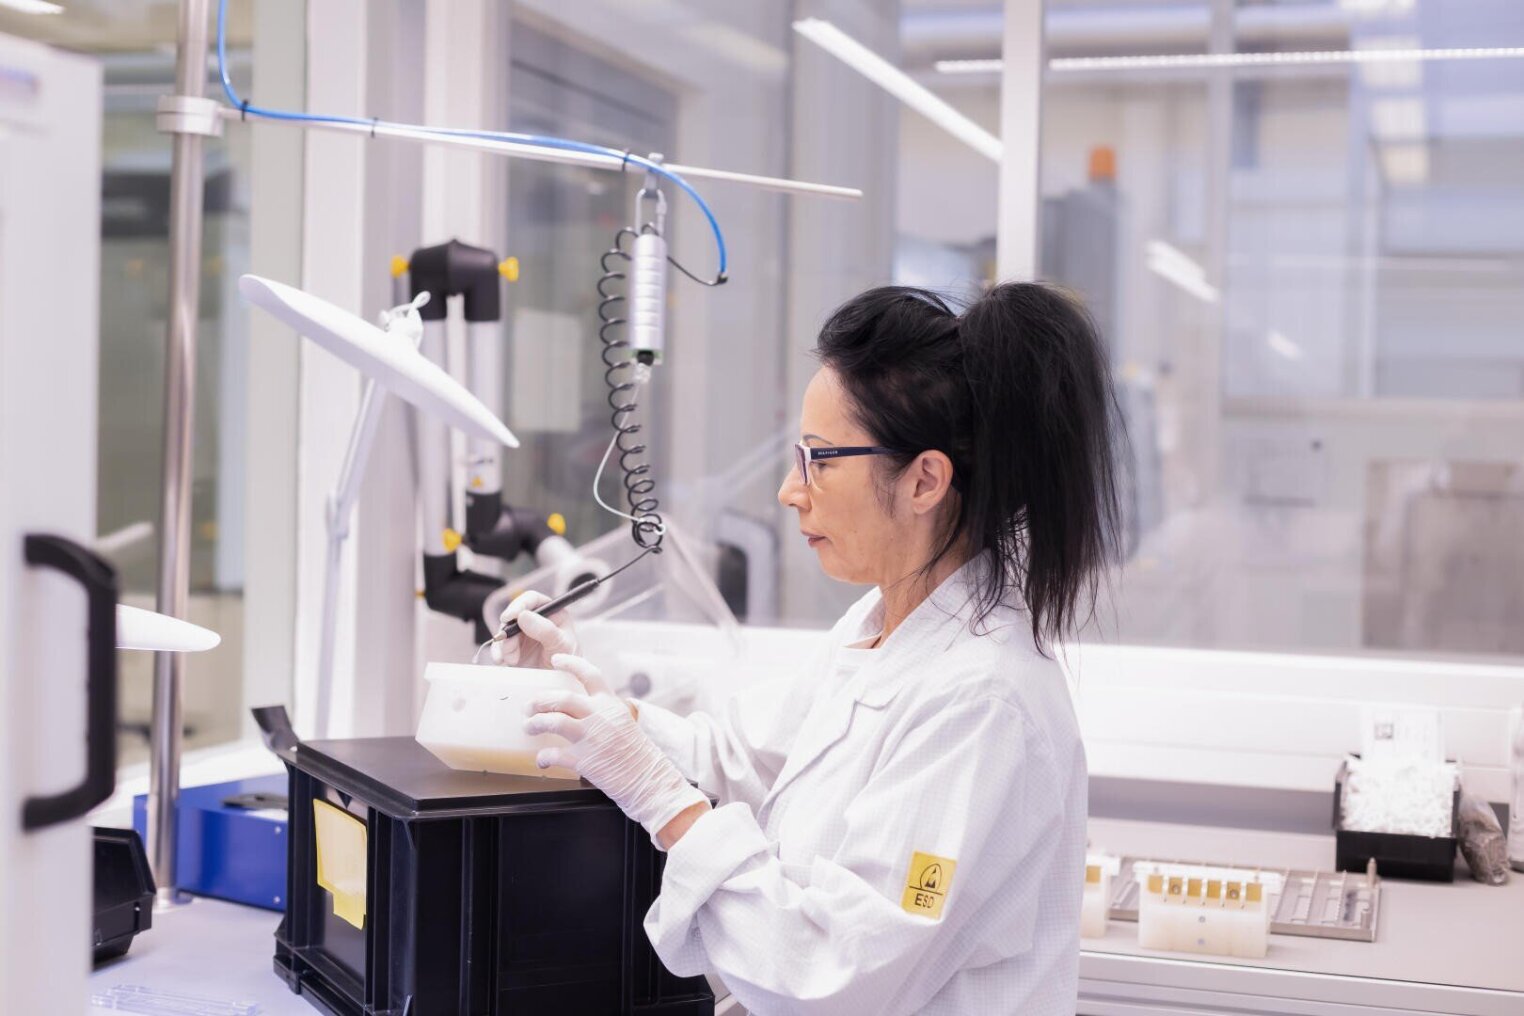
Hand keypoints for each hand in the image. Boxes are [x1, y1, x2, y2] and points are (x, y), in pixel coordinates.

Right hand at [491, 590, 577, 667]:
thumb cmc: (568, 662)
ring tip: (513, 660)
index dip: (519, 604)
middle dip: (509, 630)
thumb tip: (523, 615)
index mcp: (552, 613)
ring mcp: (523, 634)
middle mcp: (536, 620)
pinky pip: (499, 645)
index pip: (532, 599)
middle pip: (513, 615)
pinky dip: (498, 653)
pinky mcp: (513, 648)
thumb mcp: (561, 645)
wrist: (560, 683)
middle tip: (509, 645)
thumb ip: (545, 630)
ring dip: (505, 645)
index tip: (509, 617)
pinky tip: (503, 661)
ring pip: (504, 631)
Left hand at [525, 653, 708, 843]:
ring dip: (536, 723)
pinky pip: (553, 755)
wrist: (649, 779)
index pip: (589, 674)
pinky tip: (542, 760)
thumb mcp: (624, 722)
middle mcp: (599, 716)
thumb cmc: (638, 754)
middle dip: (540, 700)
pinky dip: (543, 757)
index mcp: (611, 704)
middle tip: (530, 706)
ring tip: (529, 727)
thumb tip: (581, 711)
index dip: (570, 663)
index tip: (555, 660)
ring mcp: (590, 737)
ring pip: (553, 721)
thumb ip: (604, 713)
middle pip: (562, 698)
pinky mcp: (583, 760)